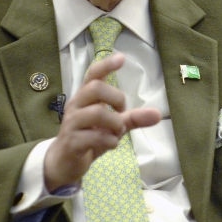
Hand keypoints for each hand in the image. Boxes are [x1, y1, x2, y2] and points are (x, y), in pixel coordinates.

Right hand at [43, 52, 160, 190]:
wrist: (64, 163)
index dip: (106, 65)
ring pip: (96, 113)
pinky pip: (93, 137)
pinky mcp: (71, 142)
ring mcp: (71, 124)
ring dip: (115, 123)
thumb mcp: (113, 127)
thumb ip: (133, 118)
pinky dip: (109, 140)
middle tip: (122, 113)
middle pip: (95, 88)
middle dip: (117, 98)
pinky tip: (111, 144)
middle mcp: (76, 106)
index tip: (122, 58)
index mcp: (85, 97)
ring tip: (117, 132)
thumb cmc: (89, 138)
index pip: (93, 74)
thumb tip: (158, 114)